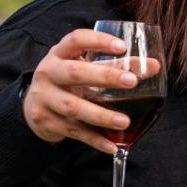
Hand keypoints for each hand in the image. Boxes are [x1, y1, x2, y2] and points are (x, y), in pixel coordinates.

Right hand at [22, 29, 161, 155]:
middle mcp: (48, 73)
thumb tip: (154, 66)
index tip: (122, 46)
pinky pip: (74, 132)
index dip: (98, 41)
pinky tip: (113, 145)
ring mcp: (45, 98)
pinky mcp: (47, 121)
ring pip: (73, 107)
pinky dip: (95, 140)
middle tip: (132, 81)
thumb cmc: (67, 82)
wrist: (32, 106)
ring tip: (125, 121)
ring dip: (100, 115)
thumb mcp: (84, 68)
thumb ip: (116, 66)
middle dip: (104, 76)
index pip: (76, 40)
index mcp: (59, 54)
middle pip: (75, 73)